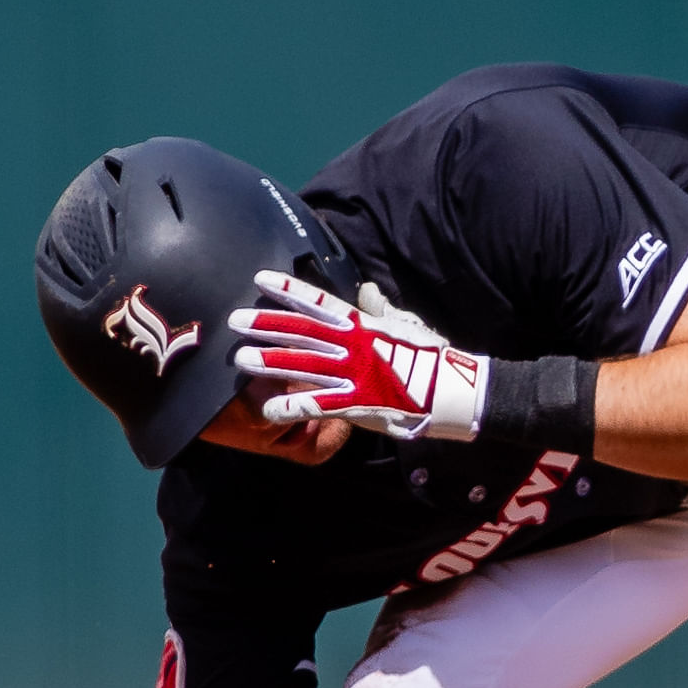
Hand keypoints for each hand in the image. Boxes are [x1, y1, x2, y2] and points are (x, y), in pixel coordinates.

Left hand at [227, 273, 486, 440]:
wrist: (452, 391)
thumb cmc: (430, 357)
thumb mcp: (405, 326)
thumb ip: (380, 310)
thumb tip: (367, 291)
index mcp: (363, 324)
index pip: (319, 303)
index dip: (288, 291)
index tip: (260, 280)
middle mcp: (353, 345)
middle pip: (302, 332)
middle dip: (267, 325)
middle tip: (235, 319)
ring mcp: (354, 374)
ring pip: (304, 365)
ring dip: (271, 361)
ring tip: (241, 358)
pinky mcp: (358, 404)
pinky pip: (319, 405)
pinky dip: (293, 406)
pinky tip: (267, 408)